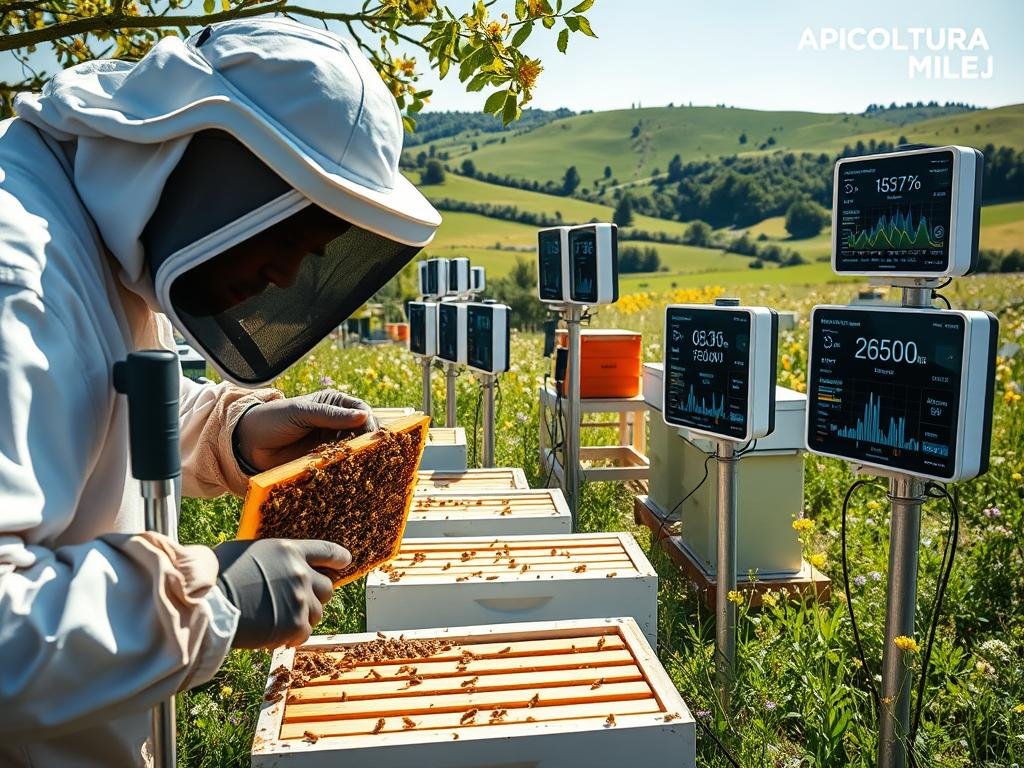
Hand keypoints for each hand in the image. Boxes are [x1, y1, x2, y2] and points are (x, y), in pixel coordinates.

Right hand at [212, 538, 350, 648]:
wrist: (209, 606)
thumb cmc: (218, 576)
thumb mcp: (245, 551)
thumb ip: (269, 556)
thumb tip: (270, 562)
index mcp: (290, 551)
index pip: (328, 551)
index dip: (339, 558)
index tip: (345, 563)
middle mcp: (301, 573)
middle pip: (327, 588)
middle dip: (316, 595)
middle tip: (297, 602)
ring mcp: (300, 600)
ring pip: (318, 613)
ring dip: (303, 617)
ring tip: (280, 620)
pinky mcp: (296, 625)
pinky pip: (304, 633)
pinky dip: (292, 636)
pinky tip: (276, 634)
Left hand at [235, 390, 376, 470]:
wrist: (248, 443)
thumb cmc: (273, 419)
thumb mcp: (302, 412)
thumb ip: (331, 415)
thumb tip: (363, 416)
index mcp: (334, 404)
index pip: (362, 411)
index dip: (370, 422)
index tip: (373, 435)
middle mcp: (336, 423)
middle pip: (362, 432)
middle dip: (368, 442)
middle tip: (373, 454)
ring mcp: (330, 443)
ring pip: (354, 450)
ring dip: (359, 457)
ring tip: (363, 466)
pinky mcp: (323, 461)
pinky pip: (341, 465)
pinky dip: (347, 469)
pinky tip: (350, 475)